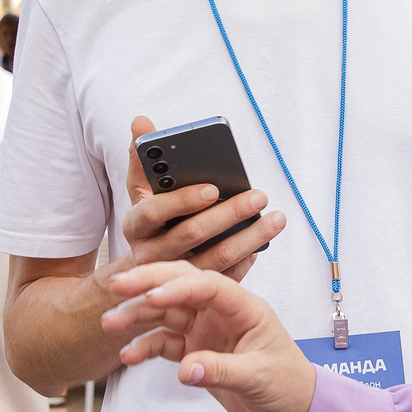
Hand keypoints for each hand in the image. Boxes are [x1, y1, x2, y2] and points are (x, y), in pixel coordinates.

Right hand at [100, 262, 317, 411]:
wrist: (292, 410)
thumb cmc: (287, 385)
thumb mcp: (258, 378)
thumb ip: (221, 371)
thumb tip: (184, 370)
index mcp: (244, 307)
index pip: (207, 286)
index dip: (178, 287)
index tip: (150, 295)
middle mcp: (221, 312)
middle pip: (180, 285)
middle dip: (148, 284)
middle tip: (115, 287)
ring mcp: (205, 328)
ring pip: (165, 312)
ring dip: (137, 315)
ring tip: (108, 323)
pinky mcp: (194, 349)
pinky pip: (164, 342)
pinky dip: (145, 346)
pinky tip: (127, 355)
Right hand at [110, 115, 284, 286]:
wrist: (142, 272)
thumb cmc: (150, 219)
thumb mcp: (140, 190)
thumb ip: (142, 157)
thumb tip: (140, 121)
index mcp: (135, 225)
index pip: (155, 211)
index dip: (184, 200)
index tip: (214, 188)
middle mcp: (151, 254)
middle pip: (192, 234)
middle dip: (229, 213)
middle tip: (258, 196)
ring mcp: (175, 275)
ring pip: (216, 258)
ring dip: (250, 237)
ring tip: (276, 217)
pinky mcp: (197, 289)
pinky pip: (227, 276)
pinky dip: (247, 258)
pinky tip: (263, 242)